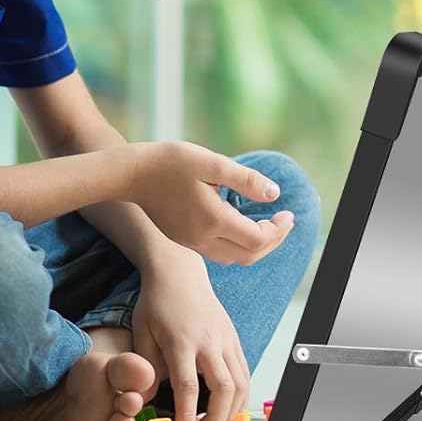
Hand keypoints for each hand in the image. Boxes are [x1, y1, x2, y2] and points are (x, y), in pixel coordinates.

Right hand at [130, 141, 294, 264]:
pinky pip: (219, 253)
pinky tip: (244, 225)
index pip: (257, 239)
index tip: (289, 213)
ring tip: (270, 224)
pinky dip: (239, 245)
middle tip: (285, 221)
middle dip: (273, 241)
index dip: (279, 230)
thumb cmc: (172, 162)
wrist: (132, 174)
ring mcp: (191, 242)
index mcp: (213, 220)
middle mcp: (202, 238)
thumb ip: (246, 180)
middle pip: (249, 255)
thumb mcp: (213, 163)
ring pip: (234, 258)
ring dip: (257, 246)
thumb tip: (274, 194)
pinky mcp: (184, 240)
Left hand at [132, 259, 250, 420]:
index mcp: (182, 342)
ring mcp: (225, 339)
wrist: (180, 273)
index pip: (188, 387)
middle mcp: (209, 342)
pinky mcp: (233, 337)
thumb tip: (146, 401)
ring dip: (231, 409)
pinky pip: (244, 370)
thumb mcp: (141, 334)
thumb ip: (145, 368)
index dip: (187, 415)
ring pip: (241, 381)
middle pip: (224, 388)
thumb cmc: (156, 303)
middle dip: (215, 418)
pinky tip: (228, 406)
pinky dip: (240, 393)